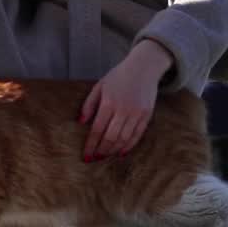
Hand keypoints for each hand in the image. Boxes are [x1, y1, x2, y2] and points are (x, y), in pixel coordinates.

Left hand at [80, 39, 174, 160]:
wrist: (144, 67)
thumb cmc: (118, 76)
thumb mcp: (99, 86)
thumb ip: (89, 104)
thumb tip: (80, 122)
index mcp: (108, 102)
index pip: (97, 129)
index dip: (91, 145)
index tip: (86, 156)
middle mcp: (123, 109)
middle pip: (111, 137)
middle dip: (101, 151)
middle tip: (94, 159)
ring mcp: (137, 113)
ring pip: (124, 139)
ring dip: (113, 150)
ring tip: (105, 157)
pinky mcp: (147, 115)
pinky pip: (137, 135)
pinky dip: (129, 146)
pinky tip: (120, 152)